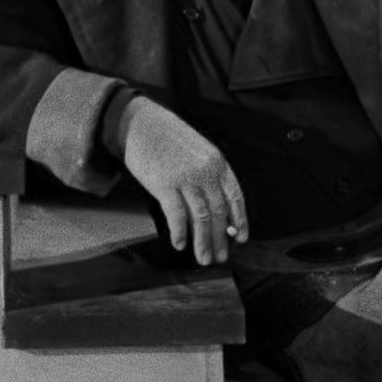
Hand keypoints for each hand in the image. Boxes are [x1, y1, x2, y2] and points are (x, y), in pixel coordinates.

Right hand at [119, 97, 248, 265]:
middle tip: (221, 257)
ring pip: (201, 217)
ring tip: (204, 259)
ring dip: (203, 242)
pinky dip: (180, 232)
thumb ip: (208, 175)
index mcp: (217, 162)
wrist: (141, 122)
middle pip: (219, 211)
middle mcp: (206, 171)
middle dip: (221, 238)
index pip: (235, 196)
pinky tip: (181, 245)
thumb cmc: (168, 137)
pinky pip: (176, 214)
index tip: (241, 238)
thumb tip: (215, 208)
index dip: (240, 219)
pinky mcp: (164, 184)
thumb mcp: (198, 150)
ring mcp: (186, 178)